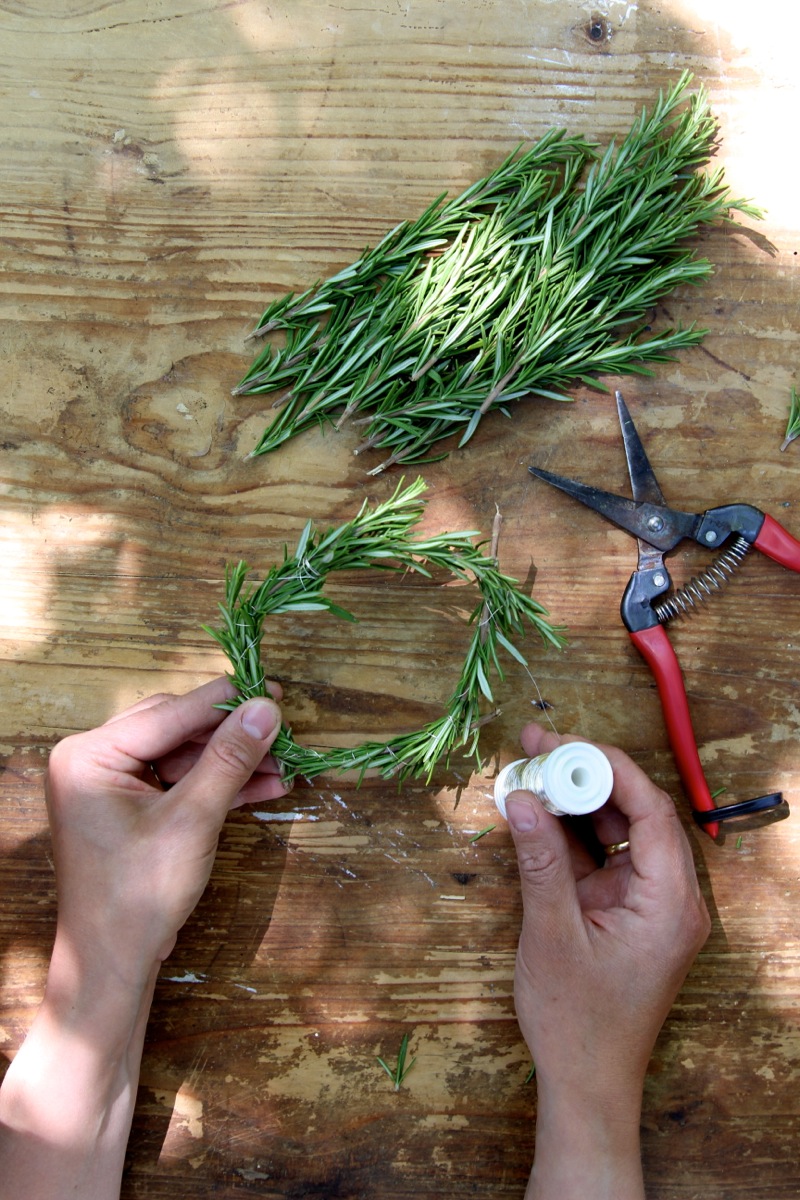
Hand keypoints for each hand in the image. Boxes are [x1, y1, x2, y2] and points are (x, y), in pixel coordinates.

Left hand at [0, 676, 288, 1199]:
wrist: (114, 962)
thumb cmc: (138, 894)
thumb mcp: (192, 819)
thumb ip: (229, 759)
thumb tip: (266, 708)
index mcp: (89, 755)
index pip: (168, 714)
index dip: (223, 703)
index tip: (271, 689)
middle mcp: (93, 761)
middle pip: (176, 729)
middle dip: (231, 735)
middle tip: (281, 728)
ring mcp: (110, 785)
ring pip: (183, 756)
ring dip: (233, 762)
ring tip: (284, 765)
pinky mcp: (130, 808)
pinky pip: (179, 782)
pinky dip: (219, 785)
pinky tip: (265, 785)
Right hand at [506, 724, 709, 1199]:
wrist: (586, 1084)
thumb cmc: (576, 1022)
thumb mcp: (551, 935)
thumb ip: (540, 862)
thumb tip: (519, 799)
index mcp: (670, 903)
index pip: (651, 811)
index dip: (608, 767)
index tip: (561, 744)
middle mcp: (671, 898)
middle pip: (637, 813)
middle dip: (587, 775)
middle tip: (537, 745)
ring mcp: (651, 904)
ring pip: (619, 831)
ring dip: (577, 801)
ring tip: (530, 770)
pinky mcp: (629, 912)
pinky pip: (605, 858)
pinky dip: (573, 835)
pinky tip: (536, 813)